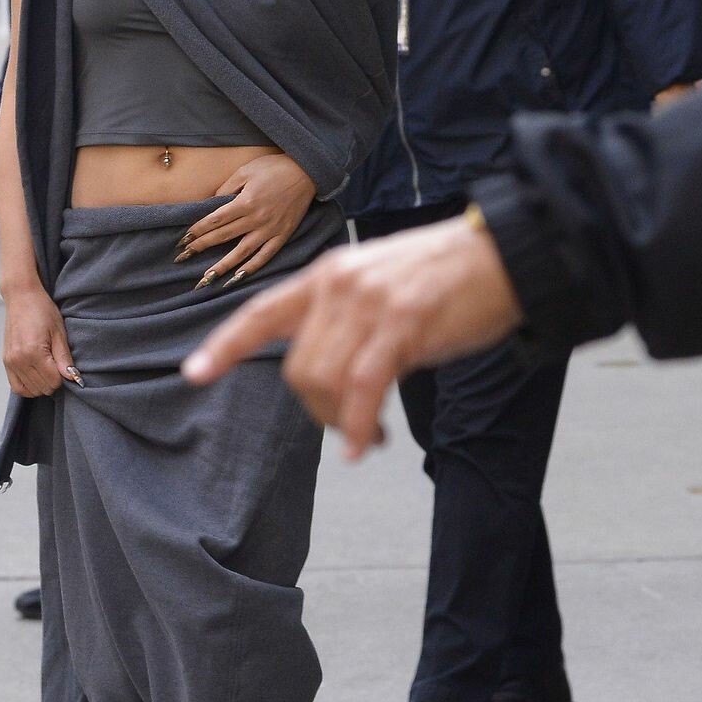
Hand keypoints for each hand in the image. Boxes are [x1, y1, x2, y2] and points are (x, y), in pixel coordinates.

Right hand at [3, 283, 81, 397]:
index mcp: (33, 352)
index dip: (63, 376)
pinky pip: (16, 387)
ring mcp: (10, 362)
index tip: (64, 364)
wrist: (21, 297)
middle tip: (56, 365)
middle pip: (42, 388)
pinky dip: (28, 387)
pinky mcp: (6, 361)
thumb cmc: (42, 311)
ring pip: (30, 390)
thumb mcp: (59, 332)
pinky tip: (36, 377)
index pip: (53, 381)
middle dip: (53, 381)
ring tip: (47, 369)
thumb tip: (72, 378)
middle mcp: (19, 360)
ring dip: (42, 385)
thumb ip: (64, 358)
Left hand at [174, 153, 315, 285]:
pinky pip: (265, 256)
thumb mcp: (246, 171)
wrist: (307, 171)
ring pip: (242, 253)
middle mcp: (256, 219)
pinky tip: (237, 278)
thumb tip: (210, 204)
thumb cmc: (274, 167)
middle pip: (223, 237)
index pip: (215, 221)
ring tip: (206, 278)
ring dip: (222, 266)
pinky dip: (251, 268)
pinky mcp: (282, 236)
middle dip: (201, 247)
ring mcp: (270, 230)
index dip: (197, 231)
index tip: (183, 240)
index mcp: (245, 202)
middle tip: (182, 258)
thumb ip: (226, 188)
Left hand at [183, 217, 523, 458]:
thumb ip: (347, 318)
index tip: (194, 373)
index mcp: (330, 274)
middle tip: (350, 426)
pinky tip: (369, 446)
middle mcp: (340, 284)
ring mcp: (370, 302)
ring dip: (342, 421)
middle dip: (318, 410)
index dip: (225, 344)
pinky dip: (362, 425)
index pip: (263, 311)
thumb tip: (330, 375)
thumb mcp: (383, 285)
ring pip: (324, 381)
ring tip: (370, 433)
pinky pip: (363, 388)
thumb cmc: (450, 279)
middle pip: (297, 367)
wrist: (507, 256)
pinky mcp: (403, 324)